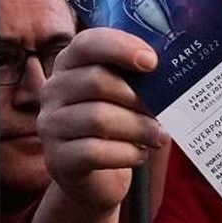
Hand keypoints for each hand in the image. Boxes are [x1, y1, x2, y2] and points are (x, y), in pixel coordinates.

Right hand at [38, 28, 167, 213]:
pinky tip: (140, 155)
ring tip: (160, 136)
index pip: (88, 43)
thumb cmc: (116, 128)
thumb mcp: (124, 97)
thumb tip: (171, 76)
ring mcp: (50, 125)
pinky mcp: (57, 159)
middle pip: (96, 81)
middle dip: (137, 97)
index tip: (152, 62)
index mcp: (70, 64)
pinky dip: (125, 153)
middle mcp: (53, 90)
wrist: (95, 179)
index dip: (120, 47)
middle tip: (165, 111)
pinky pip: (94, 152)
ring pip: (98, 118)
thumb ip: (138, 80)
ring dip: (138, 127)